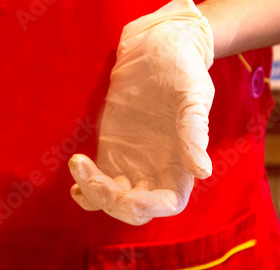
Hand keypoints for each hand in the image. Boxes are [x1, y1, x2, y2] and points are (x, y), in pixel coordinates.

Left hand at [69, 0, 214, 224]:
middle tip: (94, 178)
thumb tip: (202, 172)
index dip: (148, 207)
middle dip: (113, 202)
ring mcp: (132, 167)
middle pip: (135, 209)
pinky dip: (84, 190)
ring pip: (112, 200)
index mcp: (182, 165)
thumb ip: (195, 134)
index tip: (126, 196)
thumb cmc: (183, 70)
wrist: (158, 49)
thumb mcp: (193, 96)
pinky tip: (77, 176)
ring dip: (93, 193)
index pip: (168, 203)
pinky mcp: (111, 156)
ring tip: (79, 165)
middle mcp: (157, 172)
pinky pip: (96, 186)